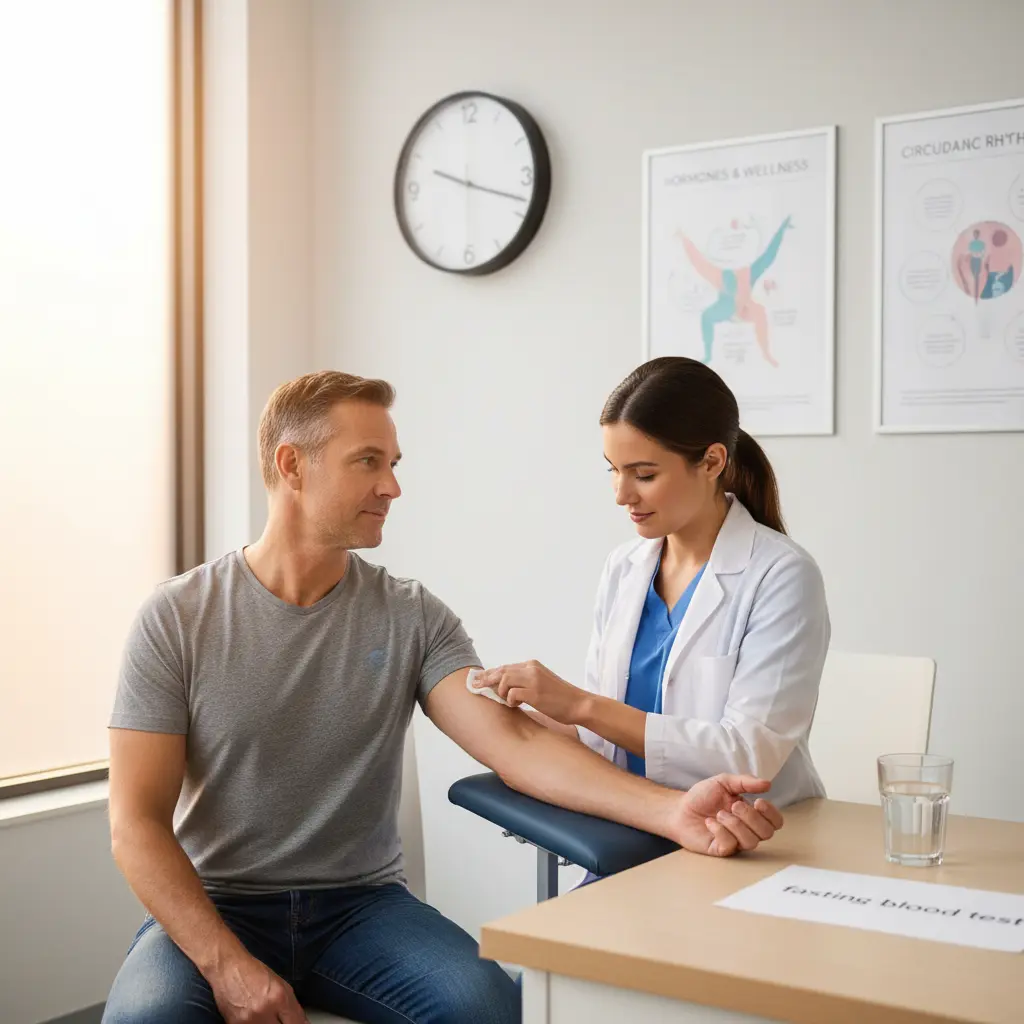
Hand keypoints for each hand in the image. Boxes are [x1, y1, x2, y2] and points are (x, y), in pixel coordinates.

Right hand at [206, 952, 307, 1023]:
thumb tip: (302, 1022)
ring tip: (267, 1017)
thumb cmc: (254, 972)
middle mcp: (264, 1010)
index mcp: (279, 997)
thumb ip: (292, 1005)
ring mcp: (248, 1020)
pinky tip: (257, 1019)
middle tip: (280, 1019)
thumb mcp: (280, 984)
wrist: (228, 968)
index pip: (295, 1023)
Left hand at [473, 661, 587, 724]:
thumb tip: (503, 686)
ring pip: (504, 680)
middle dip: (486, 679)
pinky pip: (512, 694)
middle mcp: (531, 668)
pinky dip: (510, 700)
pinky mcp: (535, 693)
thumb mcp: (541, 682)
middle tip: (474, 686)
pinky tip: (516, 705)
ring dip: (501, 692)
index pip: (505, 667)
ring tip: (507, 701)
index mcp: (532, 665)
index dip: (489, 673)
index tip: (477, 679)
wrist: (578, 704)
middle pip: (501, 671)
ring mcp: (533, 680)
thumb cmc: (559, 697)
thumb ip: (525, 680)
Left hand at [669, 774, 782, 856]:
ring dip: (735, 824)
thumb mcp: (724, 782)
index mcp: (751, 814)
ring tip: (719, 814)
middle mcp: (747, 830)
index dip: (772, 814)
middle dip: (751, 817)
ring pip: (750, 841)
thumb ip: (745, 782)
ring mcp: (735, 842)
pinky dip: (720, 831)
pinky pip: (730, 845)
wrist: (679, 809)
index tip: (758, 801)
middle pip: (766, 833)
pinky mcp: (721, 850)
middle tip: (734, 805)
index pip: (775, 822)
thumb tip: (768, 783)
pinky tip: (710, 823)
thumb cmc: (702, 796)